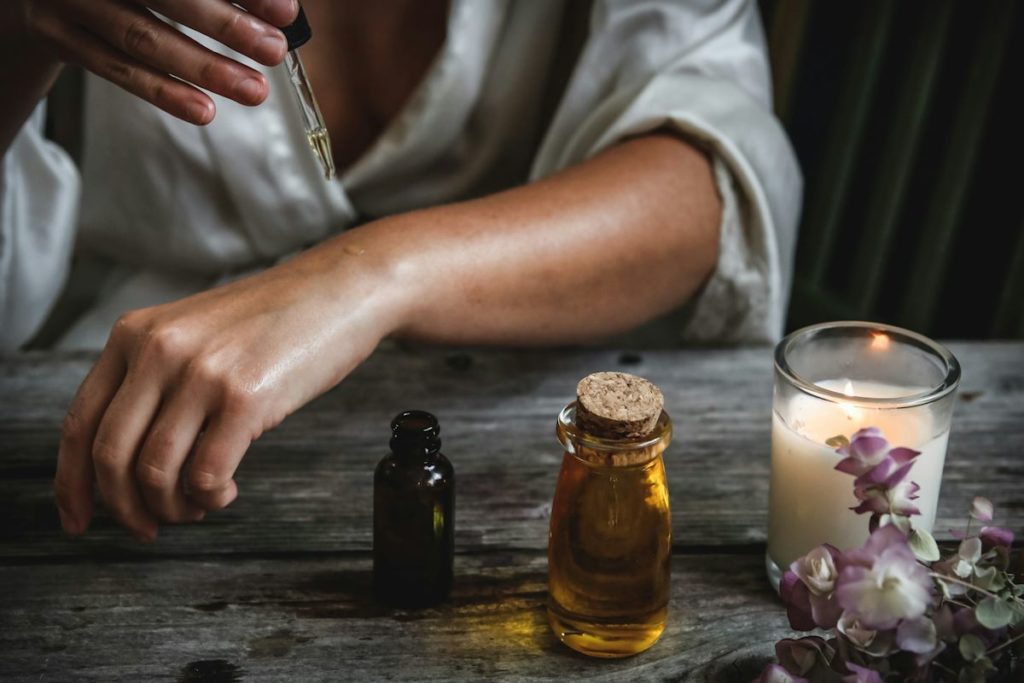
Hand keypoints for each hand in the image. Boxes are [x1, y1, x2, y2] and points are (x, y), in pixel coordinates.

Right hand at [16, 0, 299, 123]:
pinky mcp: (58, 36)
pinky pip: (115, 70)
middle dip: (226, 25)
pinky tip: (204, 109)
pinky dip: (163, 92)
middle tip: (275, 50)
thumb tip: (278, 9)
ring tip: (254, 90)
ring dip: (204, 68)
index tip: (286, 11)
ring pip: (142, 38)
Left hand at [54, 239, 405, 540]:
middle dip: (124, 508)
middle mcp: (158, 350)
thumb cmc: (275, 320)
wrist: (340, 289)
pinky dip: (209, 497)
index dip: (72, 483)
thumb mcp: (194, 334)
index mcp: (134, 334)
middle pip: (110, 455)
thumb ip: (155, 379)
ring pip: (154, 472)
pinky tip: (226, 489)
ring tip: (197, 506)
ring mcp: (201, 372)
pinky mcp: (245, 397)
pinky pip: (205, 474)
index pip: (79, 422)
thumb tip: (131, 463)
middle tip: (148, 528)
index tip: (78, 518)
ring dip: (171, 508)